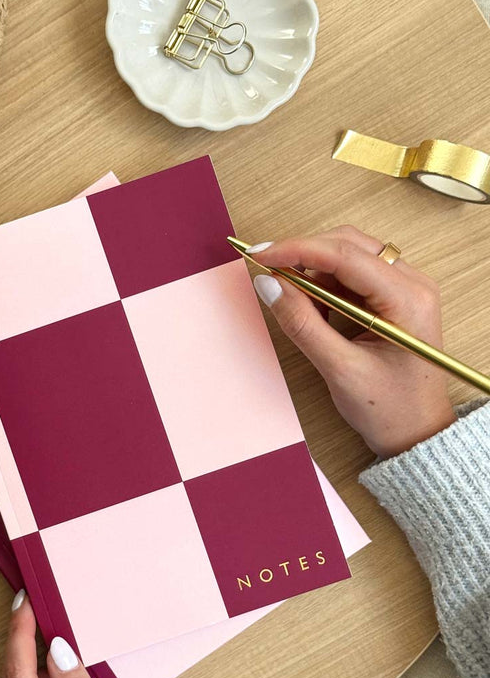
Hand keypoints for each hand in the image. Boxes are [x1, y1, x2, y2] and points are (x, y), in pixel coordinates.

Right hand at [248, 226, 456, 458]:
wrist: (416, 433)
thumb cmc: (390, 409)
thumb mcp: (339, 369)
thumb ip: (302, 324)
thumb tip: (269, 285)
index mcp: (408, 299)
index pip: (345, 255)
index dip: (297, 250)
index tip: (261, 256)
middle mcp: (413, 284)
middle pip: (348, 245)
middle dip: (303, 254)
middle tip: (266, 271)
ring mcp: (405, 288)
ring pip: (349, 255)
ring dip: (314, 272)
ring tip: (295, 305)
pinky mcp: (394, 298)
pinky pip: (353, 275)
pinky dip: (326, 286)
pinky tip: (316, 312)